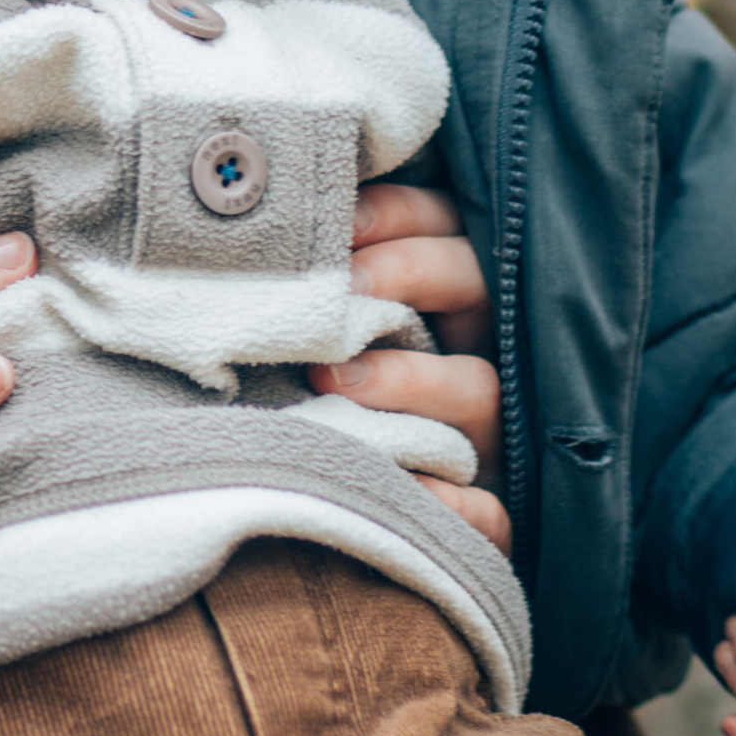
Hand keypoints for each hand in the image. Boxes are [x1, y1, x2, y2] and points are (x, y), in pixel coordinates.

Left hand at [313, 182, 506, 550]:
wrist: (356, 519)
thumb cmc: (311, 387)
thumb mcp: (325, 319)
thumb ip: (314, 275)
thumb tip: (247, 232)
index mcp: (446, 289)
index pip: (440, 221)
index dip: (395, 215)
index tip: (337, 224)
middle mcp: (479, 347)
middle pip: (478, 283)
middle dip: (409, 271)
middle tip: (341, 286)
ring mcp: (486, 429)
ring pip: (483, 388)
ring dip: (413, 379)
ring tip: (335, 381)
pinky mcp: (484, 506)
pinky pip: (488, 511)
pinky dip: (451, 503)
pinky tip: (400, 488)